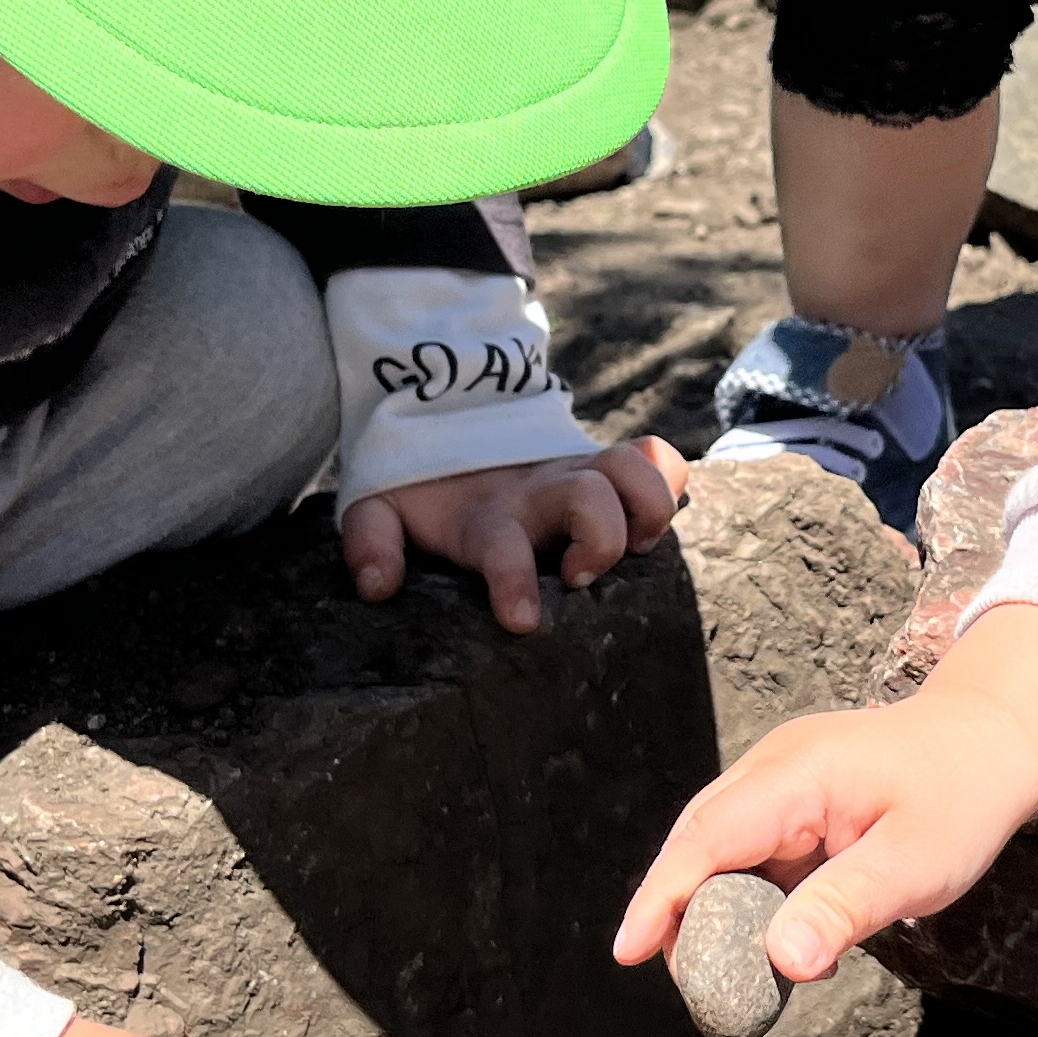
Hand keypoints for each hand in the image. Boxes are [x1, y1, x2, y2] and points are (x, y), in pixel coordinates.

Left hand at [341, 439, 687, 633]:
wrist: (448, 416)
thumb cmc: (422, 489)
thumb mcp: (379, 506)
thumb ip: (371, 541)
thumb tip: (378, 586)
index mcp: (487, 517)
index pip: (502, 546)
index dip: (512, 581)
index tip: (520, 620)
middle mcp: (541, 493)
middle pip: (590, 498)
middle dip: (600, 539)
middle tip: (582, 575)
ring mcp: (577, 474)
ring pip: (630, 470)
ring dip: (647, 506)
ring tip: (641, 544)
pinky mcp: (604, 468)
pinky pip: (652, 455)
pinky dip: (666, 477)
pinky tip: (658, 518)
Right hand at [612, 605, 1037, 985]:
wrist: (996, 741)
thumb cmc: (963, 794)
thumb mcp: (916, 863)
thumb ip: (845, 907)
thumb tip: (782, 961)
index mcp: (796, 775)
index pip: (706, 839)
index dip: (663, 898)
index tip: (629, 952)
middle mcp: (774, 772)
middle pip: (700, 847)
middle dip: (683, 918)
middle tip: (698, 989)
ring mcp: (782, 786)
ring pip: (724, 855)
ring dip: (724, 916)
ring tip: (741, 980)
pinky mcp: (795, 804)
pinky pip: (756, 857)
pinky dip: (758, 904)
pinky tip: (789, 946)